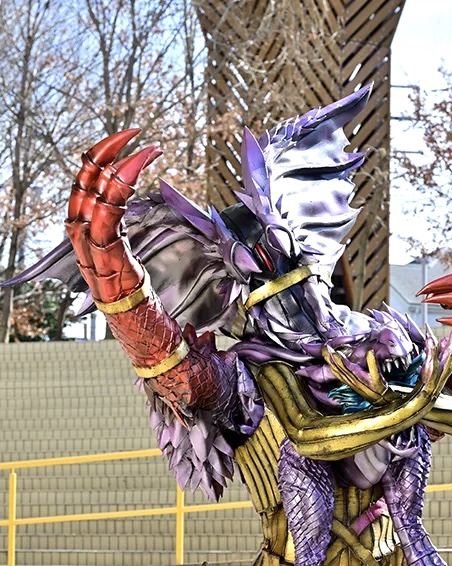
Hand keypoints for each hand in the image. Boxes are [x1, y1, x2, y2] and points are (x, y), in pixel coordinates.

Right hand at [65, 129, 161, 304]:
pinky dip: (122, 184)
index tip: (125, 140)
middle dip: (108, 150)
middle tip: (135, 133)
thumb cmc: (135, 292)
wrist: (137, 325)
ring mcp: (91, 246)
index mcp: (85, 229)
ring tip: (148, 149)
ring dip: (123, 164)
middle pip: (84, 180)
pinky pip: (108, 213)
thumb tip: (126, 197)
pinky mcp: (107, 256)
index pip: (84, 182)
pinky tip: (139, 171)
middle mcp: (82, 234)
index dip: (101, 156)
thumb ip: (119, 224)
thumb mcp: (125, 250)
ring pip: (95, 192)